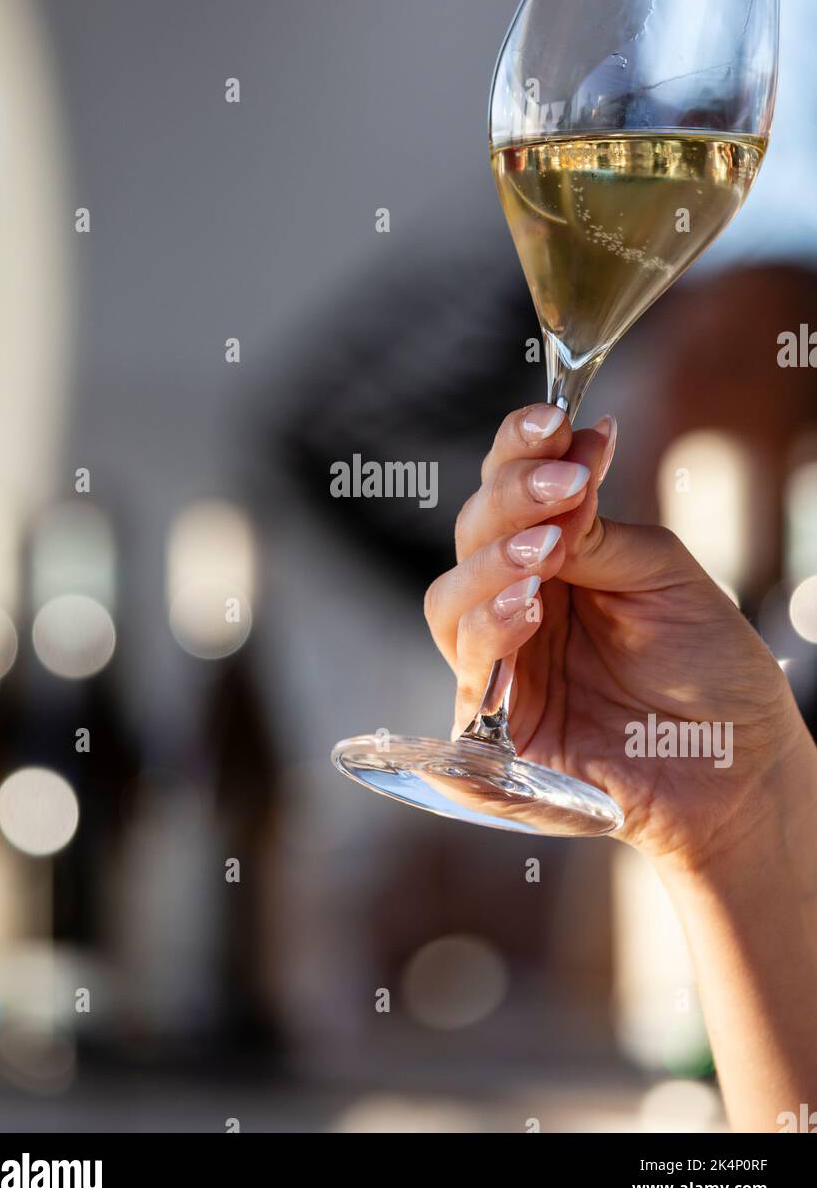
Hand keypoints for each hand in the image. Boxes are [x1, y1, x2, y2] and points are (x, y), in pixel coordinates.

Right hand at [424, 403, 815, 872]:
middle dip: (509, 502)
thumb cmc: (711, 666)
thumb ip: (600, 531)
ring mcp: (504, 661)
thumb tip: (562, 471)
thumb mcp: (666, 576)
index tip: (555, 422)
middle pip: (471, 534)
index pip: (512, 488)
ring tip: (545, 554)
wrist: (738, 766)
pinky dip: (489, 633)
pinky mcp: (496, 725)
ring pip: (451, 600)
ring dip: (493, 567)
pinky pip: (467, 673)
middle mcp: (518, 600)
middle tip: (564, 488)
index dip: (519, 447)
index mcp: (557, 555)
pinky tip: (527, 609)